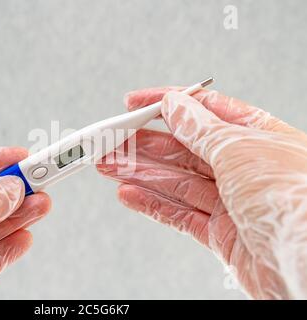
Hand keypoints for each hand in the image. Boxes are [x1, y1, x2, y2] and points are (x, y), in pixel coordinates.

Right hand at [97, 87, 306, 298]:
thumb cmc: (295, 199)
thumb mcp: (240, 148)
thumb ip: (201, 129)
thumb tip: (175, 106)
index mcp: (256, 135)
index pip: (202, 110)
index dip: (165, 105)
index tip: (133, 104)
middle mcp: (243, 167)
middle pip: (182, 149)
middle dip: (143, 144)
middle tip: (110, 141)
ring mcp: (231, 201)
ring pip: (176, 182)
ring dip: (140, 173)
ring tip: (108, 166)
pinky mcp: (221, 233)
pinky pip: (179, 214)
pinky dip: (152, 204)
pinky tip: (129, 194)